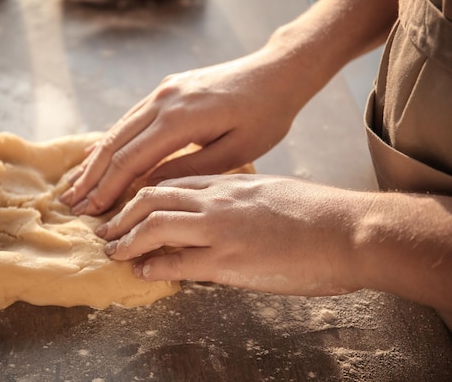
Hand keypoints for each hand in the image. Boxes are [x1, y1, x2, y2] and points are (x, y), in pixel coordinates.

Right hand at [60, 49, 311, 215]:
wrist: (277, 71)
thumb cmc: (266, 115)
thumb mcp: (236, 151)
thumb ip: (189, 169)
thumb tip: (148, 187)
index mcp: (180, 120)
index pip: (131, 159)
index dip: (108, 187)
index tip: (91, 211)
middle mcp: (163, 101)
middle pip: (115, 143)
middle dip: (91, 176)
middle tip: (71, 202)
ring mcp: (163, 92)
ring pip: (118, 129)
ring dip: (96, 159)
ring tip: (77, 183)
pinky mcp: (166, 89)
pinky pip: (131, 118)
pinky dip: (112, 139)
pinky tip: (97, 153)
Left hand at [97, 174, 361, 296]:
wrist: (348, 230)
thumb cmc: (316, 214)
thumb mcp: (269, 192)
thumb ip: (238, 197)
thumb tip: (220, 210)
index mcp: (228, 182)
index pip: (172, 180)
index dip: (142, 192)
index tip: (126, 203)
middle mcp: (217, 200)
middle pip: (152, 196)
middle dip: (122, 212)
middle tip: (104, 226)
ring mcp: (219, 228)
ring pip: (154, 224)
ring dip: (126, 238)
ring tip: (111, 249)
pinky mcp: (227, 260)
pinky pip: (175, 261)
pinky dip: (152, 265)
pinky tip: (141, 271)